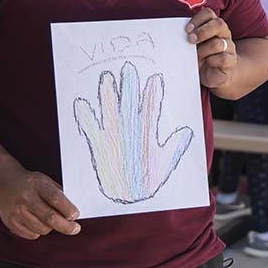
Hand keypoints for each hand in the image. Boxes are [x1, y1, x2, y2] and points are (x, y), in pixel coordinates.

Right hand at [0, 168, 80, 239]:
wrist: (5, 185)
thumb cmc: (30, 184)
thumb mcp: (45, 181)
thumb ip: (58, 194)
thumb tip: (73, 211)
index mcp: (37, 185)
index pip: (55, 198)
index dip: (68, 209)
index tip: (76, 215)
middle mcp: (25, 199)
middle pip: (50, 218)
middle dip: (66, 226)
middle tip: (75, 229)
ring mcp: (17, 212)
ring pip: (42, 229)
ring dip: (51, 228)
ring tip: (50, 220)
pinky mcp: (11, 223)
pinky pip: (32, 235)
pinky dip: (39, 231)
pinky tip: (37, 221)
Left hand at [74, 63, 193, 202]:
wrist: (127, 199)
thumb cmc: (147, 181)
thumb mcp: (166, 163)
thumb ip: (175, 146)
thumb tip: (187, 132)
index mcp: (146, 136)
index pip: (152, 108)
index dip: (153, 92)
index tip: (155, 77)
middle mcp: (129, 133)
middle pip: (129, 103)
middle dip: (129, 84)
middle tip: (128, 67)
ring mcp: (113, 138)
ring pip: (109, 110)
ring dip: (107, 93)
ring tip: (105, 77)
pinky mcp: (99, 146)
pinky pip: (90, 128)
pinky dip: (84, 116)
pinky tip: (79, 103)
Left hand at [186, 8, 236, 89]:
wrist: (212, 74)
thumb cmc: (200, 56)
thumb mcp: (192, 44)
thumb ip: (188, 36)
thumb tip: (172, 33)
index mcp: (213, 25)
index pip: (209, 13)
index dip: (197, 19)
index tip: (186, 30)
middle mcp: (223, 33)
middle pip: (218, 24)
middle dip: (202, 31)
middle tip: (190, 40)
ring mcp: (229, 46)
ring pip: (219, 43)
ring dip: (204, 50)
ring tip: (196, 56)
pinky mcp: (231, 60)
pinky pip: (223, 58)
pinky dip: (212, 61)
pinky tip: (207, 63)